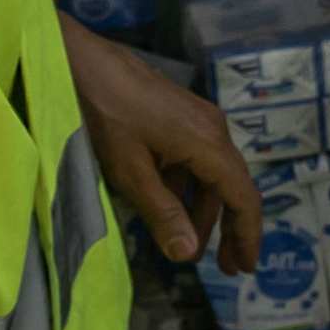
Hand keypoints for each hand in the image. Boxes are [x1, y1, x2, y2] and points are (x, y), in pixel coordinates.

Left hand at [66, 17, 262, 271]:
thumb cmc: (105, 115)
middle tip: (226, 268)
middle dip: (228, 230)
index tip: (247, 268)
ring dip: (203, 211)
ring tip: (189, 245)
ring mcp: (196, 119)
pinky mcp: (177, 115)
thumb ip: (162, 213)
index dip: (248, 235)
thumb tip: (187, 254)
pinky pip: (193, 160)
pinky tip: (167, 207)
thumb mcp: (131, 172)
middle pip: (231, 187)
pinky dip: (185, 189)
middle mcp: (212, 130)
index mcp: (209, 144)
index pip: (243, 197)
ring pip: (210, 175)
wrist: (81, 61)